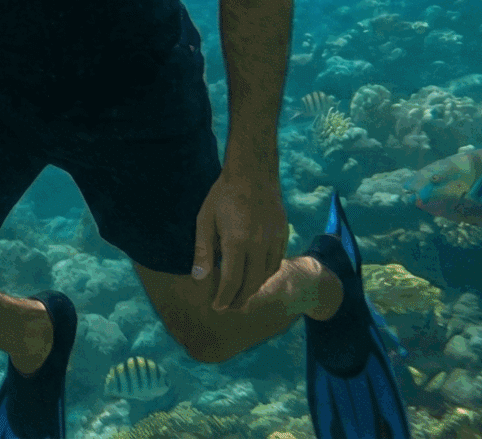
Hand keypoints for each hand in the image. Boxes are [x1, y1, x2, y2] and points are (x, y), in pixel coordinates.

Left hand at [192, 169, 288, 310]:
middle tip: (228, 307)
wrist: (253, 173)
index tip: (217, 307)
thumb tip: (199, 278)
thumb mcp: (205, 220)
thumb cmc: (223, 195)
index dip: (224, 297)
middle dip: (239, 299)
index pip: (232, 281)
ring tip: (240, 296)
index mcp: (237, 242)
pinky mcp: (283, 235)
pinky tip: (255, 277)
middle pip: (252, 283)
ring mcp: (274, 240)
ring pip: (266, 275)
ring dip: (253, 289)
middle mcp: (259, 245)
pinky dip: (265, 275)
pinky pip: (276, 263)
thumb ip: (203, 250)